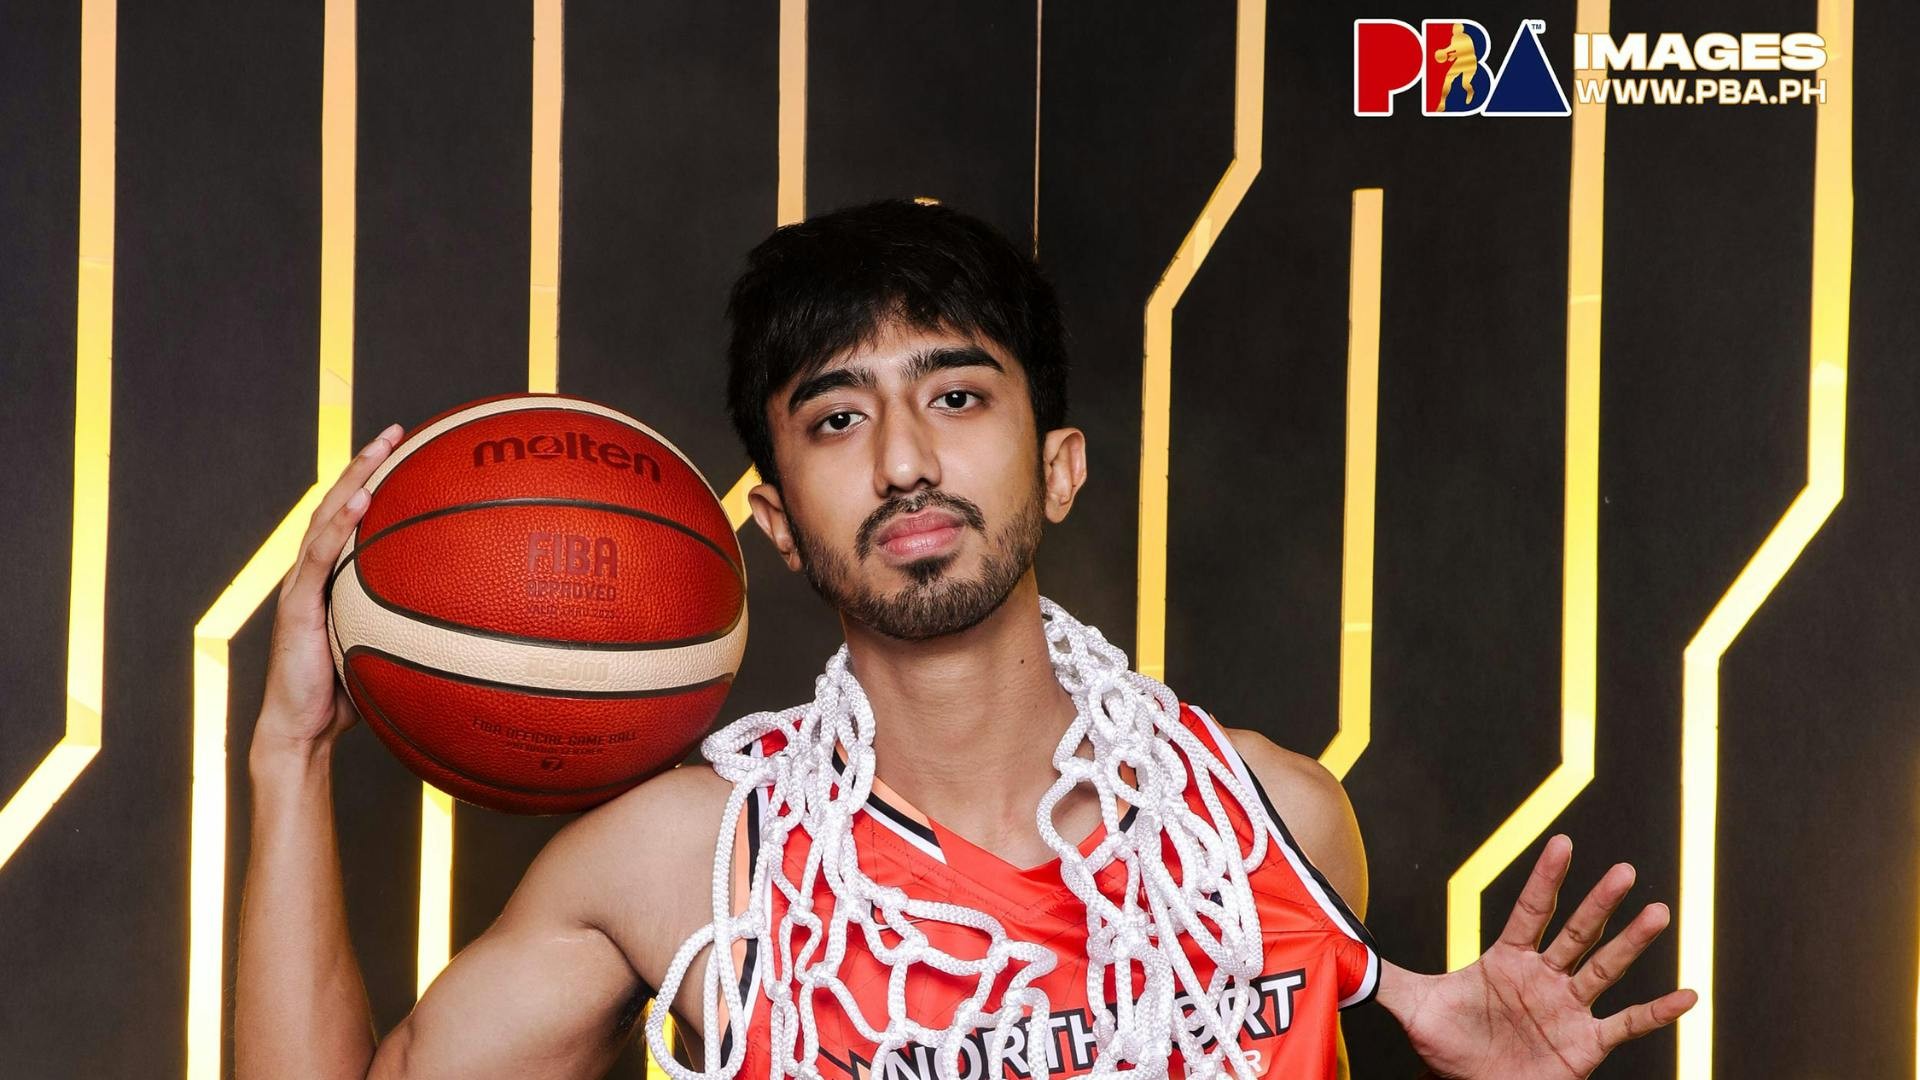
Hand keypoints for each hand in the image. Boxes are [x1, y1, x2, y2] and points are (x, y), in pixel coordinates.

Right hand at [254, 423, 401, 755]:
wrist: (302, 732)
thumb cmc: (349, 698)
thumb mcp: (394, 654)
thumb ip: (422, 631)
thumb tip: (484, 627)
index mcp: (337, 580)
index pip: (355, 519)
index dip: (377, 482)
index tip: (411, 451)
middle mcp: (317, 574)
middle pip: (339, 504)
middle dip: (365, 464)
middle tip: (396, 430)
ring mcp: (302, 586)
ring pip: (326, 519)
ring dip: (352, 480)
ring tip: (379, 448)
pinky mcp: (296, 605)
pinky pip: (320, 557)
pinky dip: (340, 525)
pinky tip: (364, 501)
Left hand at [1376, 834, 1695, 1078]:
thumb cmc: (1448, 1046)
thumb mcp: (1414, 1006)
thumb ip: (1386, 974)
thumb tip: (1344, 949)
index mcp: (1507, 959)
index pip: (1530, 910)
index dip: (1545, 878)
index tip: (1563, 842)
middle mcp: (1544, 976)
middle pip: (1574, 932)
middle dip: (1597, 903)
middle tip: (1623, 869)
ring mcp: (1568, 1007)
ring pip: (1604, 968)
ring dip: (1632, 944)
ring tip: (1658, 913)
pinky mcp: (1585, 1044)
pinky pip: (1626, 1023)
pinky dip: (1657, 1012)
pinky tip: (1687, 995)